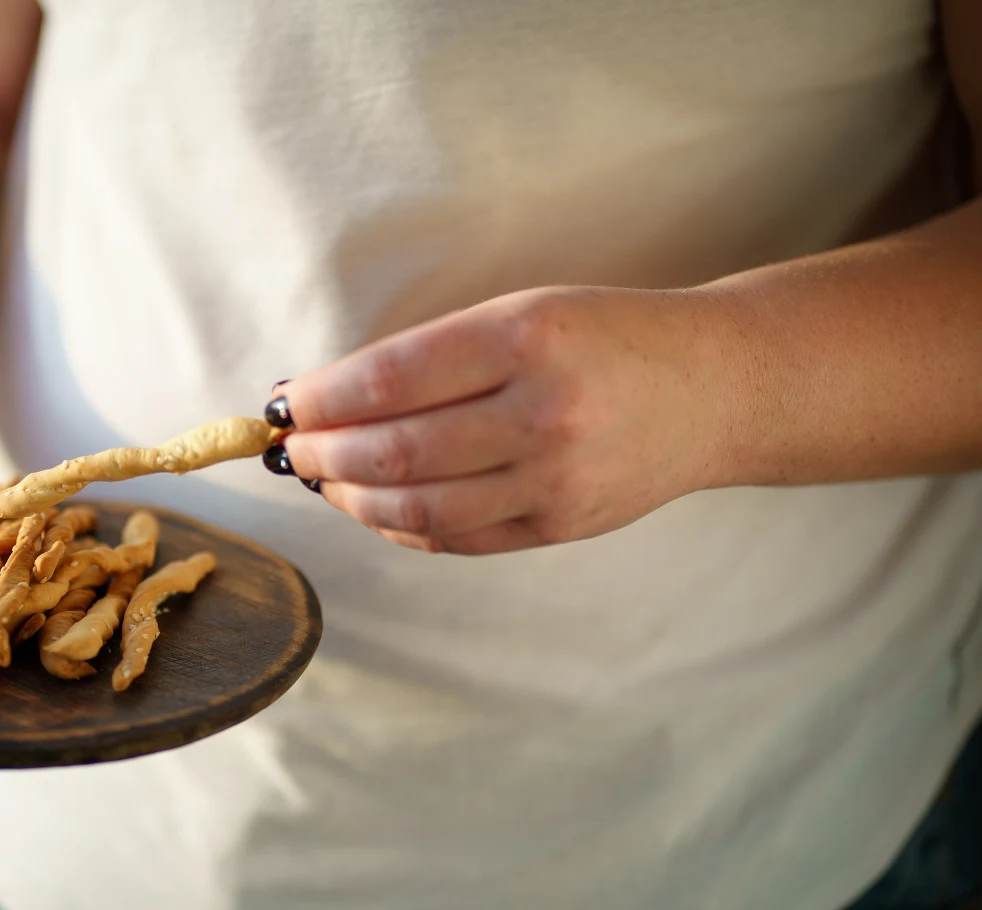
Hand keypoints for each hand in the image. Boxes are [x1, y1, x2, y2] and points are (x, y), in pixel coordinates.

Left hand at [272, 287, 733, 554]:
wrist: (712, 389)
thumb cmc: (605, 335)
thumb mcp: (523, 312)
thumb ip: (433, 356)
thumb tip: (331, 400)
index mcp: (526, 339)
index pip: (388, 381)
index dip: (320, 400)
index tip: (284, 404)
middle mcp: (541, 415)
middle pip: (394, 453)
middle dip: (322, 454)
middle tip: (290, 449)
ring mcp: (554, 482)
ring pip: (417, 509)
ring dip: (351, 498)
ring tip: (323, 479)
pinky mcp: (559, 528)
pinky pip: (456, 539)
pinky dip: (400, 527)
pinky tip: (373, 508)